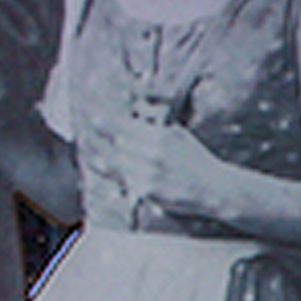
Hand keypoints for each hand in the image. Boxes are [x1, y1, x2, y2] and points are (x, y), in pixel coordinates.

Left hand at [97, 118, 240, 228]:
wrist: (213, 188)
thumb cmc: (196, 160)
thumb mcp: (178, 134)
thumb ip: (155, 122)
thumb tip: (135, 108)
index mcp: (161, 138)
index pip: (125, 127)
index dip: (106, 122)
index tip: (93, 116)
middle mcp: (152, 156)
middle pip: (117, 144)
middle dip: (100, 137)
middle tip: (87, 131)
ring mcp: (148, 175)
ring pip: (115, 163)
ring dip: (101, 157)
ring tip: (92, 153)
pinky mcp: (146, 192)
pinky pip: (124, 180)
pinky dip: (114, 173)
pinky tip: (107, 170)